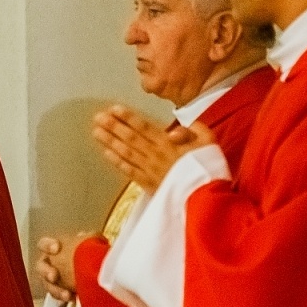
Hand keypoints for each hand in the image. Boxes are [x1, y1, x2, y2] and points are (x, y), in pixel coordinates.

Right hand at [35, 232, 90, 301]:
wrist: (97, 270)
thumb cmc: (89, 253)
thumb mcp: (90, 242)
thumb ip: (87, 238)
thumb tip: (85, 236)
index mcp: (52, 249)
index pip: (43, 244)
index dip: (47, 245)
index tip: (56, 248)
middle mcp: (49, 263)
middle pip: (40, 267)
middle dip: (46, 272)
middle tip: (54, 276)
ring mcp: (51, 279)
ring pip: (47, 285)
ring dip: (56, 290)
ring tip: (66, 294)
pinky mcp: (58, 292)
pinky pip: (57, 296)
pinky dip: (64, 297)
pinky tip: (74, 298)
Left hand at [91, 107, 216, 192]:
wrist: (207, 197)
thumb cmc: (210, 167)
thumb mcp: (208, 142)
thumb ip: (192, 131)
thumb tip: (173, 131)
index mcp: (170, 144)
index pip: (145, 127)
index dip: (129, 118)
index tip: (114, 109)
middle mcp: (156, 155)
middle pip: (131, 138)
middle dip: (114, 127)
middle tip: (98, 117)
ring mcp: (150, 170)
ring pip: (126, 153)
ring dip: (110, 141)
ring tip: (97, 131)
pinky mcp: (149, 184)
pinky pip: (129, 171)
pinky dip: (117, 162)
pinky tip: (106, 153)